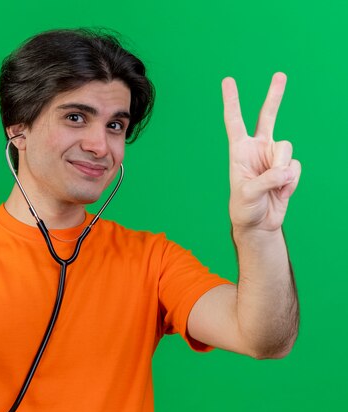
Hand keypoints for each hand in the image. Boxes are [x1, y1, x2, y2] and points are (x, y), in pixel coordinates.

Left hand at [222, 73, 300, 233]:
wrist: (259, 224)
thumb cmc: (244, 208)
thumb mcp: (248, 194)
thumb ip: (266, 179)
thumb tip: (285, 170)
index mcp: (239, 151)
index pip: (234, 122)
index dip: (232, 101)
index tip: (228, 80)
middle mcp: (257, 149)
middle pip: (267, 117)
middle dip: (274, 96)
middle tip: (280, 74)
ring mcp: (274, 158)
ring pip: (287, 149)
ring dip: (282, 169)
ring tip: (273, 186)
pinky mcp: (288, 169)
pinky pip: (296, 167)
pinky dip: (291, 182)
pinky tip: (282, 192)